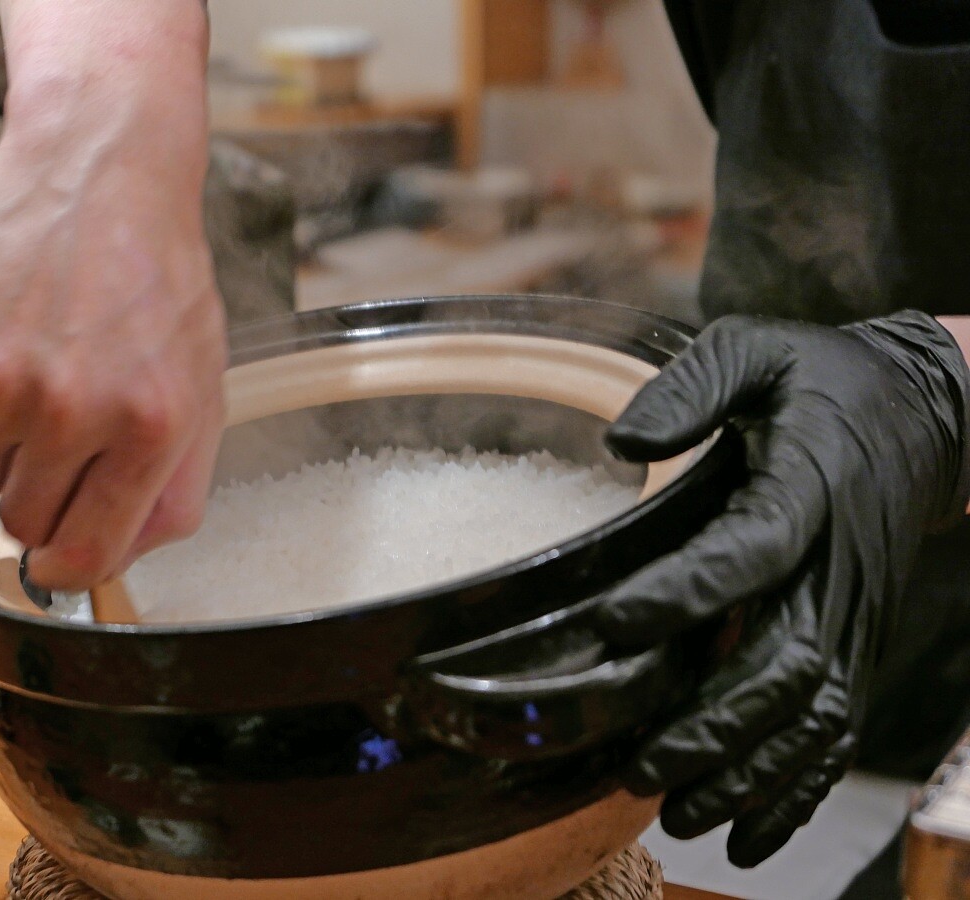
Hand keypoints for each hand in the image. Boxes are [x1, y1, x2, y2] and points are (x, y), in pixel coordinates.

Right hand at [0, 0, 224, 589]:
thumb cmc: (155, 270)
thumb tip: (130, 551)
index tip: (61, 562)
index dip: (72, 568)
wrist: (100, 168)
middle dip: (44, 493)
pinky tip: (12, 332)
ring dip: (9, 438)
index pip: (88, 555)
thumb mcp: (202, 382)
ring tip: (45, 366)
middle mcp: (71, 410)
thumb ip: (175, 481)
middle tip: (65, 434)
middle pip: (26, 522)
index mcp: (149, 427)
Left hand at [597, 311, 969, 865]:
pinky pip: (839, 730)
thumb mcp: (754, 348)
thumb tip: (618, 443)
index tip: (612, 624)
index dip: (684, 592)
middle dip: (712, 722)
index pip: (748, 549)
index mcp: (807, 488)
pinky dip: (797, 790)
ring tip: (678, 811)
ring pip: (814, 716)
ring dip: (748, 774)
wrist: (928, 410)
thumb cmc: (823, 378)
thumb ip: (691, 387)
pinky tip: (746, 833)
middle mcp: (838, 565)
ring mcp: (856, 612)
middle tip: (637, 763)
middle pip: (787, 663)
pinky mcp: (859, 639)